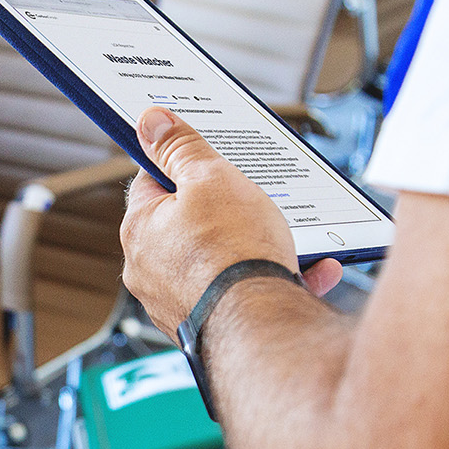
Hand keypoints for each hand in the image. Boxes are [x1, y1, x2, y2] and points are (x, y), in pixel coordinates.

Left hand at [120, 107, 342, 336]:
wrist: (261, 326)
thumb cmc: (232, 253)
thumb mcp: (211, 179)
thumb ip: (182, 148)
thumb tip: (151, 121)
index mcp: (139, 230)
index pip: (152, 182)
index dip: (182, 165)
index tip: (207, 161)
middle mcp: (150, 272)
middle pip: (187, 224)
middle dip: (224, 210)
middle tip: (253, 198)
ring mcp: (178, 303)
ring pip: (219, 261)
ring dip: (256, 246)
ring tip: (285, 236)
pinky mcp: (211, 326)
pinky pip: (242, 294)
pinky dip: (273, 278)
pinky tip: (309, 270)